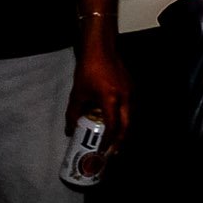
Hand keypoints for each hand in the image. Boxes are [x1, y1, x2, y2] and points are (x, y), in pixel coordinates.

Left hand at [67, 35, 130, 150]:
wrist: (101, 50)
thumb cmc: (87, 71)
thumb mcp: (77, 94)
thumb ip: (73, 113)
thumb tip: (69, 131)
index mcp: (111, 99)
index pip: (113, 126)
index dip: (108, 140)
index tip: (103, 150)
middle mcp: (125, 98)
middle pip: (127, 125)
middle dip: (121, 140)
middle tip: (113, 151)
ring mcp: (131, 93)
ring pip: (131, 117)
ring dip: (124, 130)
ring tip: (115, 140)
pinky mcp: (133, 89)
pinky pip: (131, 109)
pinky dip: (125, 119)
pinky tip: (118, 122)